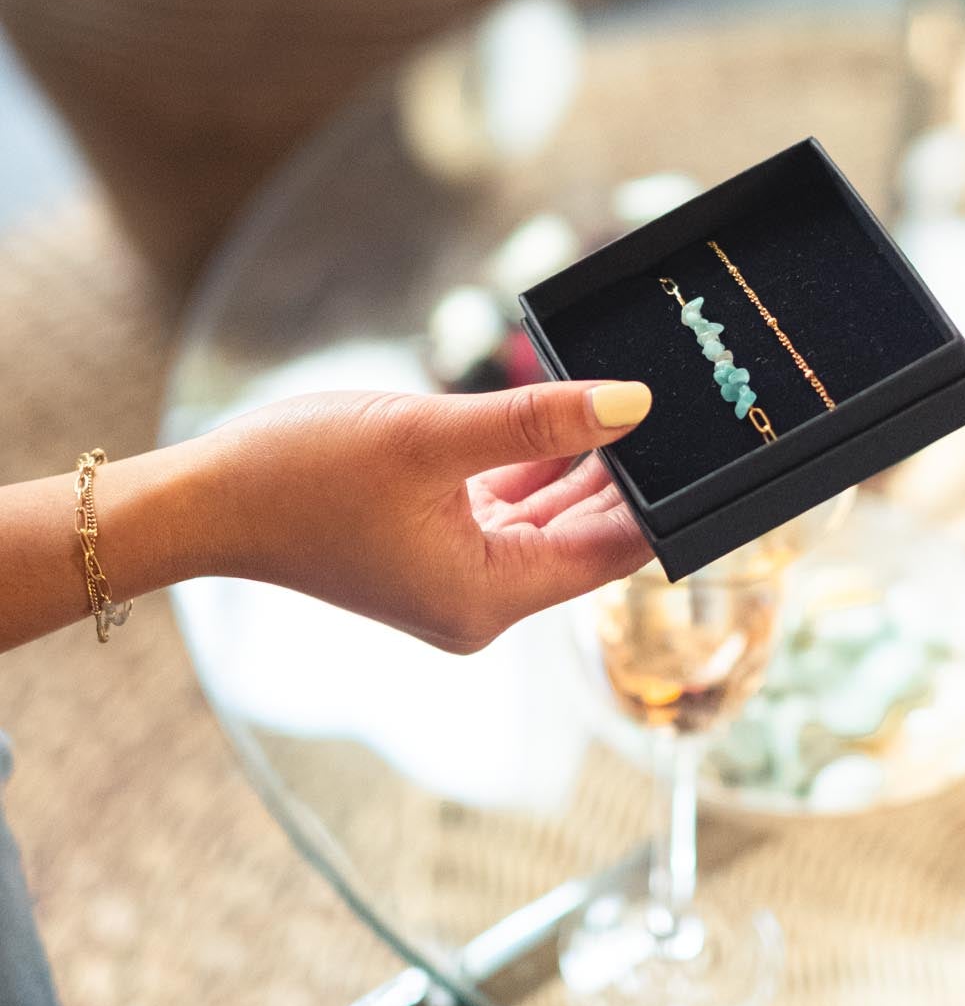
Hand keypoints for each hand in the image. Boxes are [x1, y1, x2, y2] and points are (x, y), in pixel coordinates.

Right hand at [198, 380, 653, 651]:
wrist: (206, 498)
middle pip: (586, 538)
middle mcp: (480, 601)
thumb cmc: (305, 474)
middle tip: (690, 413)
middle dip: (631, 478)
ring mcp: (455, 575)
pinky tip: (571, 416)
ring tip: (642, 405)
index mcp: (490, 598)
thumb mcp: (433, 435)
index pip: (612, 553)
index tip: (717, 454)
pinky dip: (537, 466)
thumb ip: (539, 422)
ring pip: (549, 518)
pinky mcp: (432, 545)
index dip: (665, 502)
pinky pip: (508, 507)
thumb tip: (633, 404)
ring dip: (585, 466)